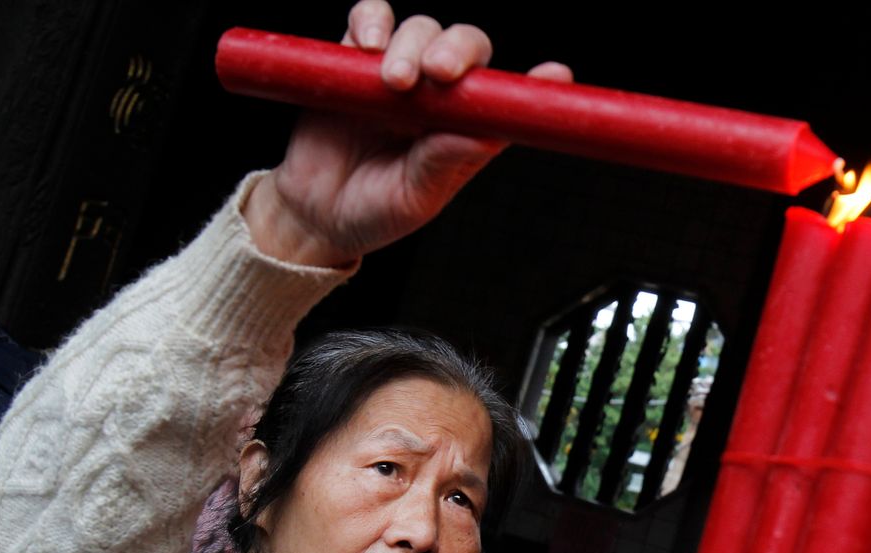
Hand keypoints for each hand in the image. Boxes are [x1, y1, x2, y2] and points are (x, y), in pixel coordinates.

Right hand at [243, 0, 571, 266]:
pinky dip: (370, 22)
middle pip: (464, 45)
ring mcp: (398, 74)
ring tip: (396, 81)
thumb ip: (444, 163)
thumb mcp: (414, 198)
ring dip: (411, 44)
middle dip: (457, 50)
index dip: (533, 83)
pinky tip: (368, 44)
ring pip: (420, 28)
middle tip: (440, 74)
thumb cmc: (374, 211)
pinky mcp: (353, 61)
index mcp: (465, 129)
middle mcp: (438, 97)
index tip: (556, 75)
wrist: (313, 213)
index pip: (504, 96)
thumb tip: (486, 136)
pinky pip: (367, 21)